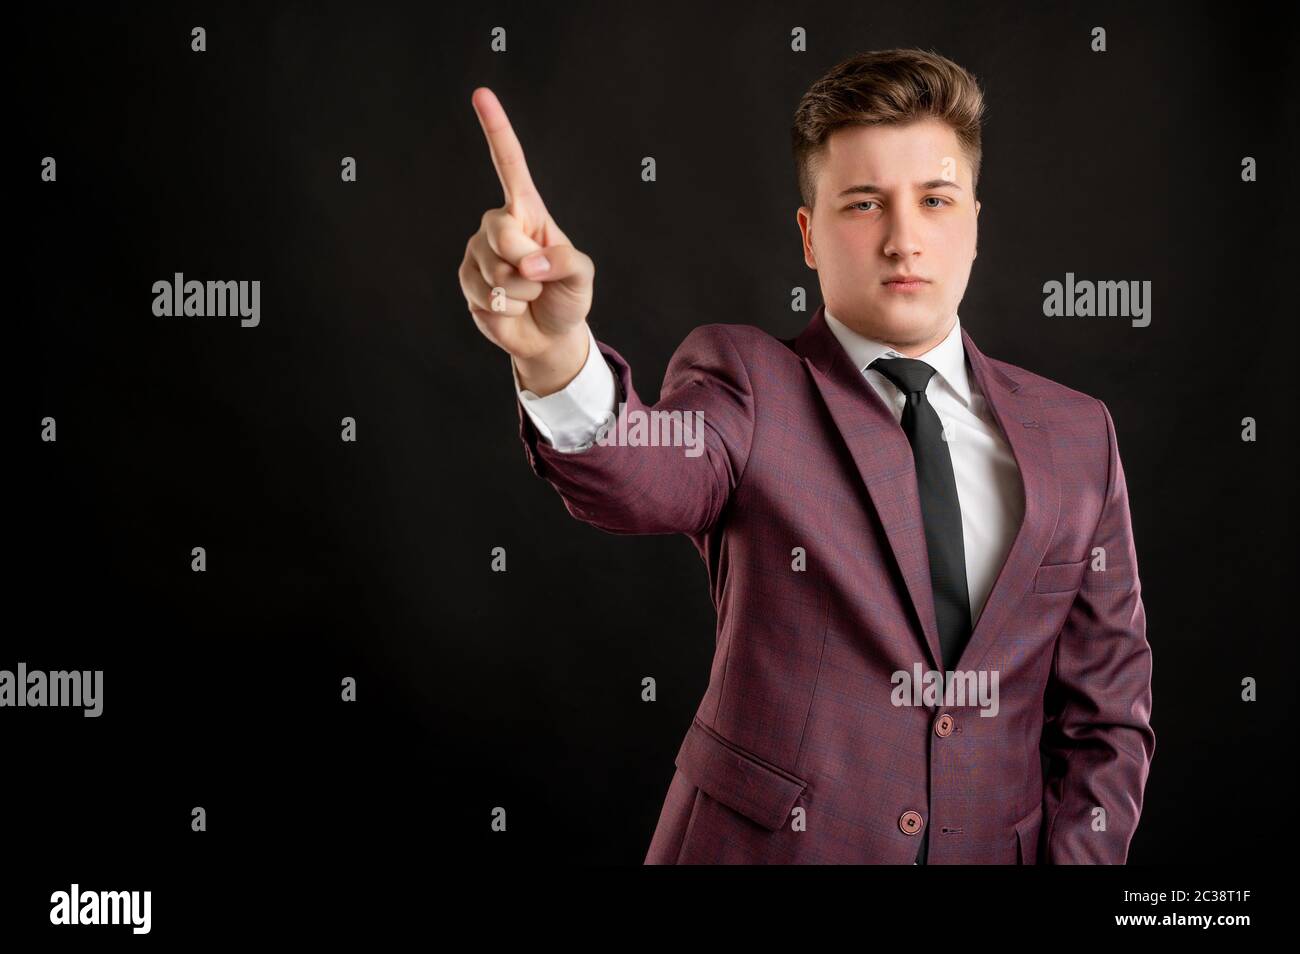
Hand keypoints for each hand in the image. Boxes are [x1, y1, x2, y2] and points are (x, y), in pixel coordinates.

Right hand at [460, 87, 594, 390]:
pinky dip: (506, 307)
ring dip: (520, 291)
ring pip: (496, 270)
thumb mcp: (581, 275)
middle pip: (504, 233)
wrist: (548, 334)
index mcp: (527, 210)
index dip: (496, 129)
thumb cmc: (566, 297)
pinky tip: (511, 306)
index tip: (481, 93)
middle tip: (538, 279)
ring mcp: (478, 252)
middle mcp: (498, 225)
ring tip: (528, 293)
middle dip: (527, 264)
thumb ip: (564, 262)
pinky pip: (486, 294)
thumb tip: (528, 263)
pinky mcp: (466, 280)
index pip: (509, 164)